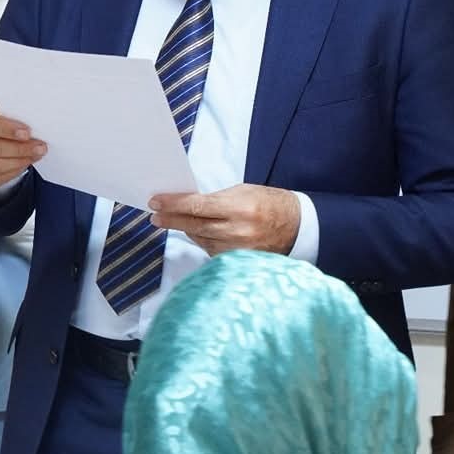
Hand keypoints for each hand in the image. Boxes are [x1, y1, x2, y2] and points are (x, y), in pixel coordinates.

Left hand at [147, 184, 299, 254]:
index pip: (197, 207)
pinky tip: (204, 233)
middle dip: (171, 220)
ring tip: (180, 221)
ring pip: (200, 240)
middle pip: (194, 226)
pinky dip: (204, 240)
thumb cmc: (269, 204)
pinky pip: (211, 250)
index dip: (173, 205)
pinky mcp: (238, 261)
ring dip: (188, 230)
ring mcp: (238, 249)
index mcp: (239, 208)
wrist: (297, 226)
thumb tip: (186, 204)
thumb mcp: (242, 192)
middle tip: (155, 216)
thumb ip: (215, 199)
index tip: (155, 203)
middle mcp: (237, 231)